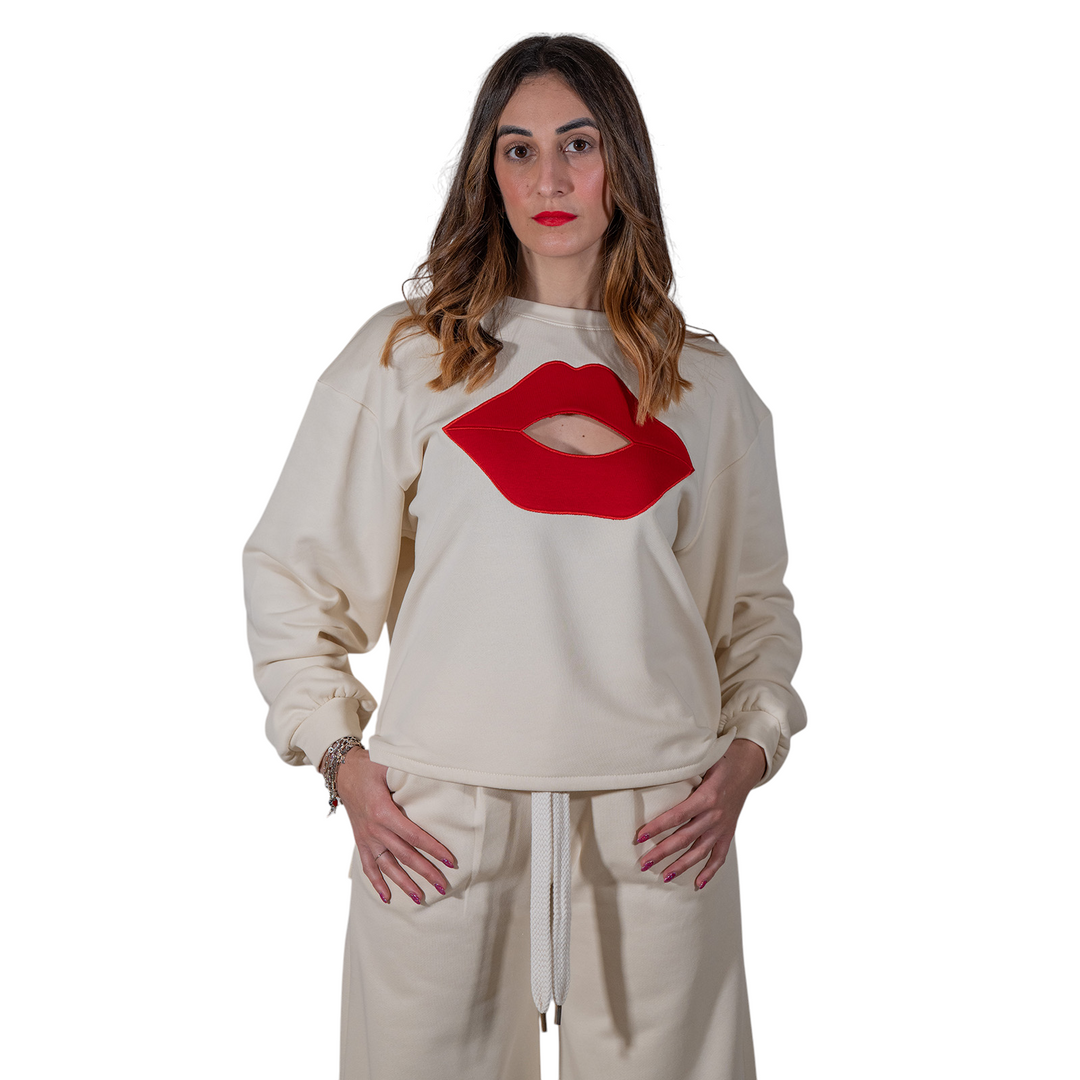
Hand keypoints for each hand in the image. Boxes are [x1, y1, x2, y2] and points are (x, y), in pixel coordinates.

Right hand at [333, 746, 457, 904]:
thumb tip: (434, 769)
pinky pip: (368, 867)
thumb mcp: (389, 764)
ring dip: (404, 883)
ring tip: (420, 898)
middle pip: (405, 855)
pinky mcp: (361, 841)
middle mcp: (375, 829)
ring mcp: (367, 838)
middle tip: (444, 886)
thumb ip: (409, 770)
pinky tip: (387, 898)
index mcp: (384, 812)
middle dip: (425, 872)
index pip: (414, 836)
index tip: (450, 860)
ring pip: (387, 866)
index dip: (433, 849)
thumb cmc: (370, 767)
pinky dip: (376, 883)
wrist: (343, 772)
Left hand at [633, 738, 766, 890]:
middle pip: (684, 838)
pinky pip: (719, 856)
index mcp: (706, 797)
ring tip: (664, 876)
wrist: (748, 766)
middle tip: (643, 863)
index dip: (657, 827)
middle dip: (662, 852)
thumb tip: (658, 771)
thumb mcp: (704, 761)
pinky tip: (698, 884)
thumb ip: (685, 770)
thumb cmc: (722, 760)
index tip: (639, 836)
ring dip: (681, 866)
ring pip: (700, 852)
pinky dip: (710, 872)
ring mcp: (722, 827)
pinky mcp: (728, 833)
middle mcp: (714, 815)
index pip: (676, 816)